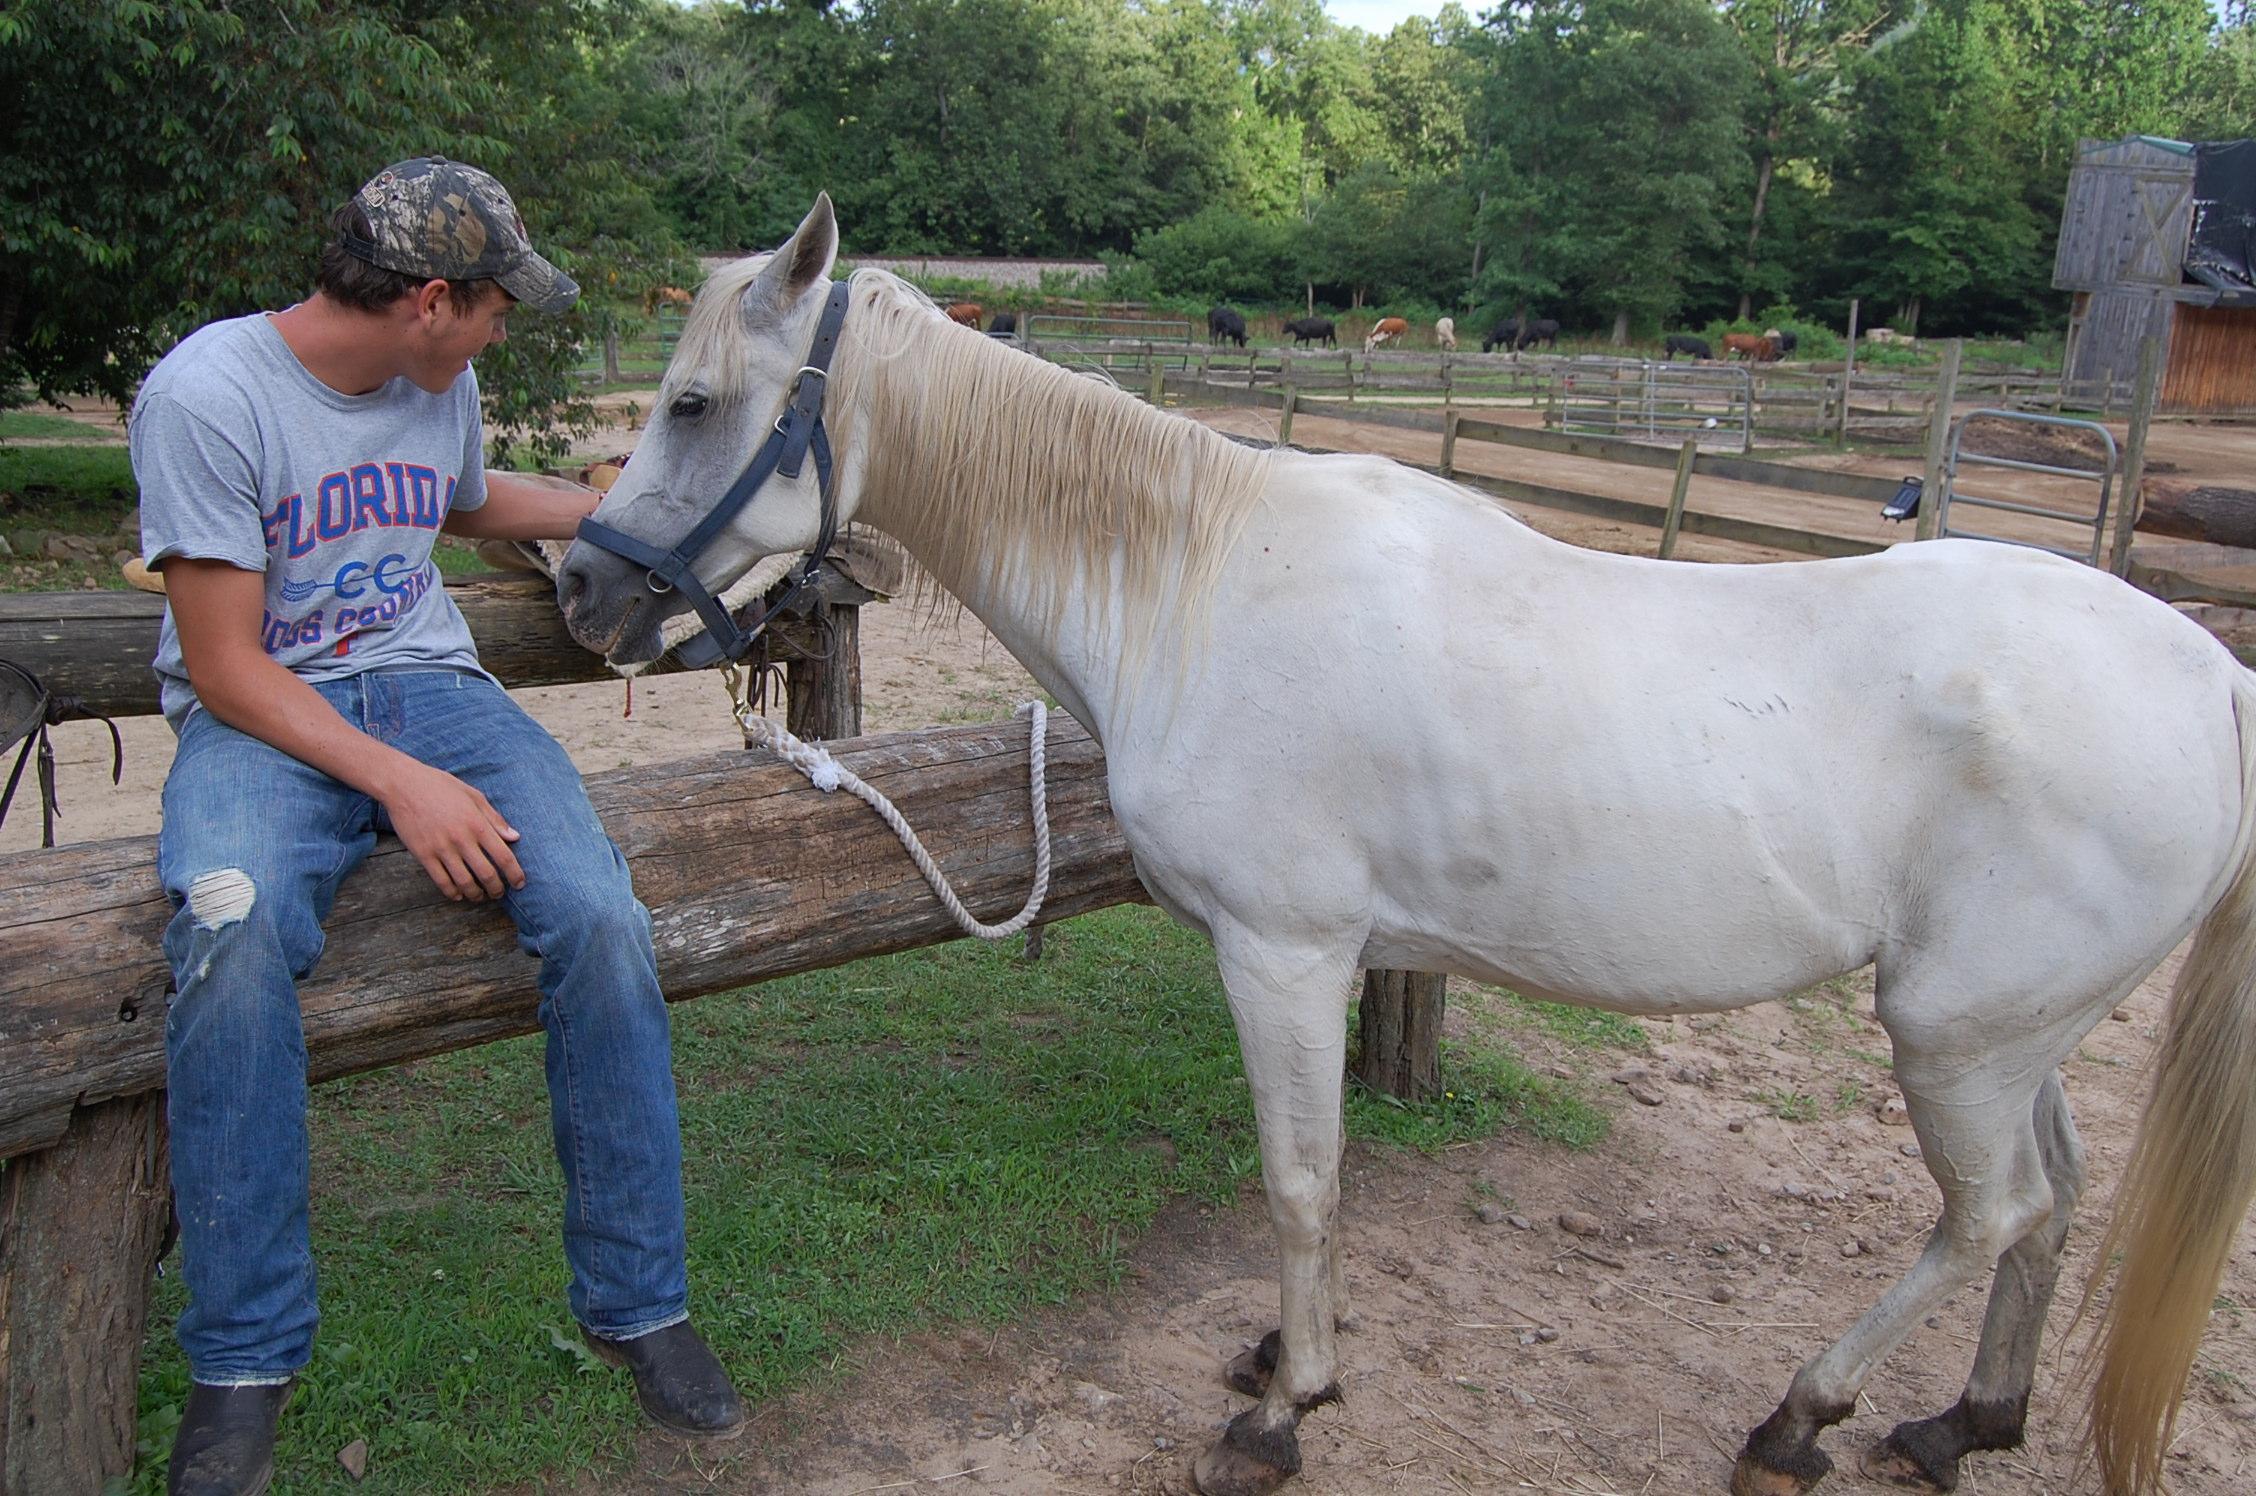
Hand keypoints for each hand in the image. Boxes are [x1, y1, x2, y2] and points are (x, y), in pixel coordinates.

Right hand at [381, 761, 524, 900]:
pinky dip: (451, 892)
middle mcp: (461, 839)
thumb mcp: (473, 795)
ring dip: (475, 894)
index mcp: (477, 823)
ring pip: (464, 882)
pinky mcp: (423, 854)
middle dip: (496, 889)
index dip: (515, 874)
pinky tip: (457, 894)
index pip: (504, 856)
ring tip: (479, 897)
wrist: (403, 784)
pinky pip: (441, 881)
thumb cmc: (440, 786)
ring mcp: (441, 848)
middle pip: (486, 874)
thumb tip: (515, 837)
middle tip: (499, 894)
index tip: (519, 884)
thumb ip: (494, 818)